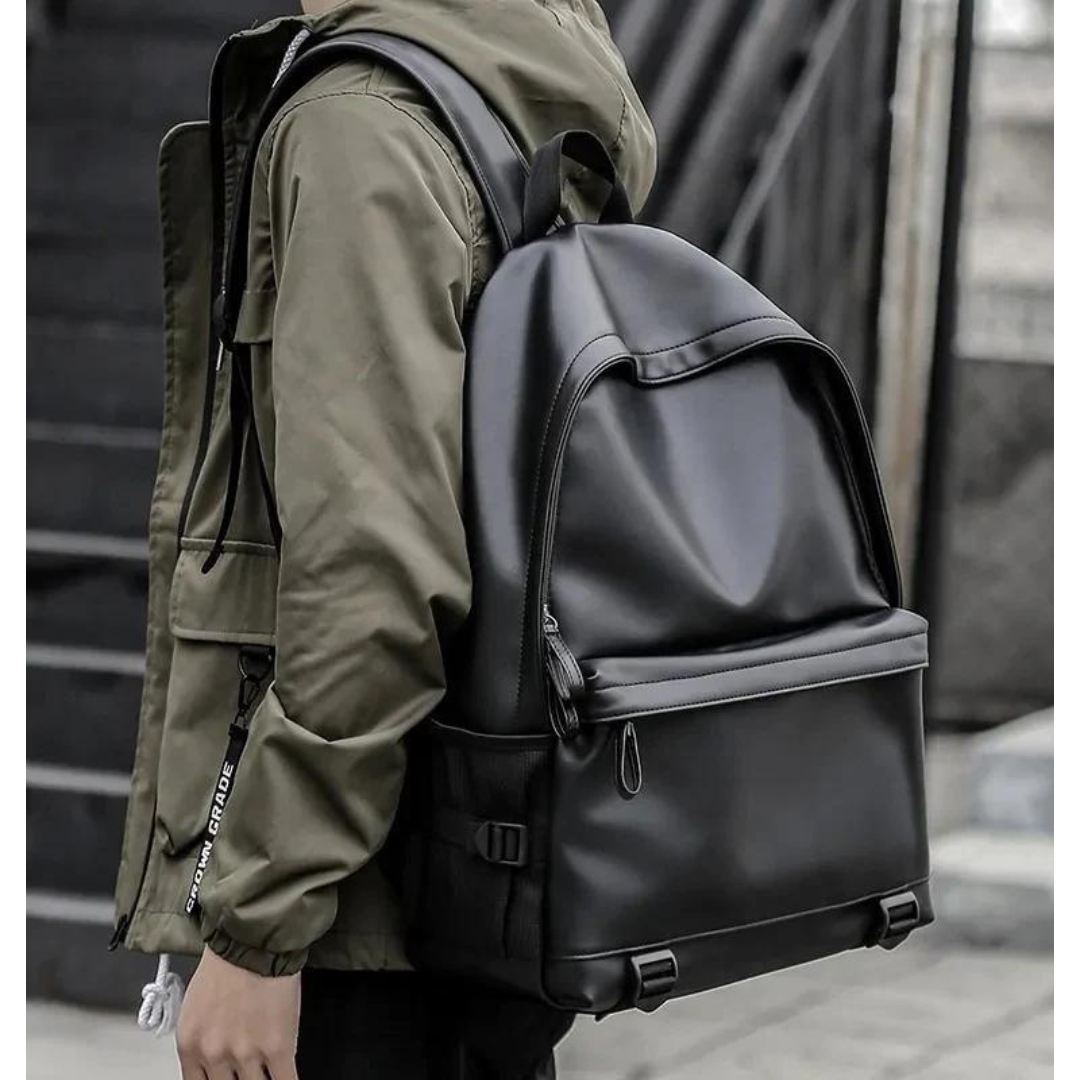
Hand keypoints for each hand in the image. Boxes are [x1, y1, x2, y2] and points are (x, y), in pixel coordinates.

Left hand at [177, 946, 300, 1079]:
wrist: (255, 938)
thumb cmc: (228, 961)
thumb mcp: (196, 1007)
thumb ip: (202, 1041)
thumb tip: (213, 1063)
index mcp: (190, 1045)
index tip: (227, 1078)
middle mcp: (215, 1055)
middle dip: (239, 1078)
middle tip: (247, 1070)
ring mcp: (247, 1054)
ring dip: (262, 1078)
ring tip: (267, 1068)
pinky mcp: (278, 1047)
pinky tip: (287, 1077)